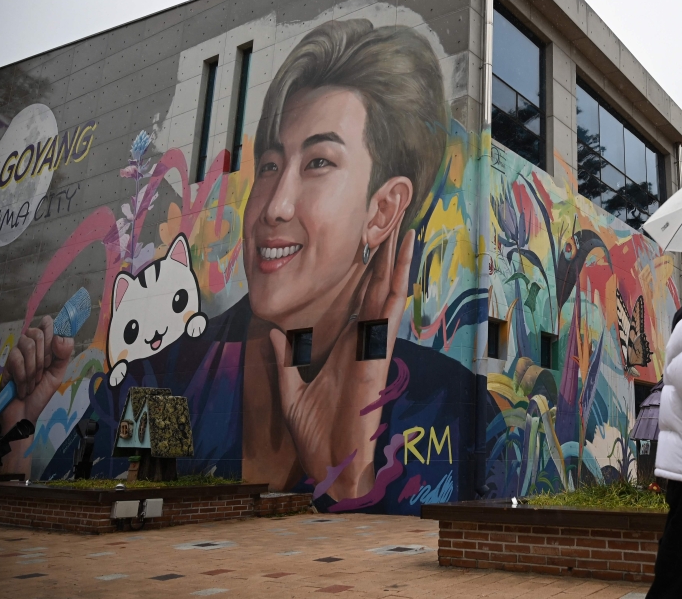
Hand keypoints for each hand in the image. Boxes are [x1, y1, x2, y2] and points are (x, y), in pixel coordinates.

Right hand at [0, 315, 73, 473]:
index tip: (56, 345)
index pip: (48, 324)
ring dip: (34, 368)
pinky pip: (16, 360)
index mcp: (45, 347)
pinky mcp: (6, 364)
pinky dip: (23, 377)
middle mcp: (30, 347)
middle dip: (45, 355)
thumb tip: (62, 336)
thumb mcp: (58, 374)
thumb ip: (63, 354)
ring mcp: (17, 354)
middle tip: (44, 371)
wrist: (25, 413)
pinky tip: (23, 387)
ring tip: (34, 382)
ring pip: (26, 345)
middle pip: (37, 333)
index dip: (52, 329)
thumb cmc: (41, 393)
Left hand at [270, 229, 414, 500]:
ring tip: (406, 228)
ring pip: (390, 293)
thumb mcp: (291, 390)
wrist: (331, 461)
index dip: (368, 270)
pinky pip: (390, 313)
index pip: (361, 299)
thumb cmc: (316, 434)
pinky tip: (403, 263)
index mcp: (349, 345)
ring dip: (398, 261)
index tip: (373, 242)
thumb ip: (285, 360)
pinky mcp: (378, 353)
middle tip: (395, 220)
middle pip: (379, 287)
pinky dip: (398, 285)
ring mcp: (375, 345)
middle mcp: (366, 340)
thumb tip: (275, 333)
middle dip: (387, 254)